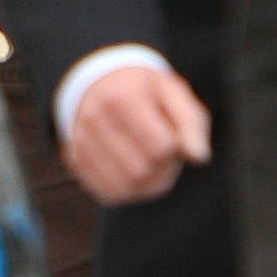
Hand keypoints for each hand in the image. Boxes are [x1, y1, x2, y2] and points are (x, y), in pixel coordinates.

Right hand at [63, 62, 214, 204]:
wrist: (100, 82)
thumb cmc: (145, 91)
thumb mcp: (173, 93)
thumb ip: (191, 123)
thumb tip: (199, 157)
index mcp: (121, 99)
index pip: (160, 148)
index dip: (176, 149)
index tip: (173, 136)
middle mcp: (94, 120)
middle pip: (141, 172)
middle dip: (163, 170)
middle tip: (165, 153)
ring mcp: (81, 142)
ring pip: (125, 187)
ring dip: (148, 183)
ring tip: (152, 161)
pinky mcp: (76, 161)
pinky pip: (109, 193)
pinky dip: (130, 189)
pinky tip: (135, 169)